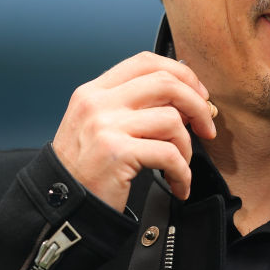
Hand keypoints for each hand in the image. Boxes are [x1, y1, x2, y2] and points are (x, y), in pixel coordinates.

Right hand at [52, 53, 216, 211]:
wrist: (63, 207)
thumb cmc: (86, 169)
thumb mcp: (101, 126)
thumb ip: (135, 107)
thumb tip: (188, 100)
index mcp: (95, 91)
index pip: (146, 62)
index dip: (181, 74)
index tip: (199, 95)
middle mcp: (98, 103)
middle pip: (166, 83)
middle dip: (197, 105)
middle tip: (206, 128)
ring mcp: (105, 126)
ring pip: (172, 120)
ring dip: (186, 147)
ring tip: (179, 167)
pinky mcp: (117, 153)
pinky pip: (169, 155)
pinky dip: (182, 173)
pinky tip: (177, 184)